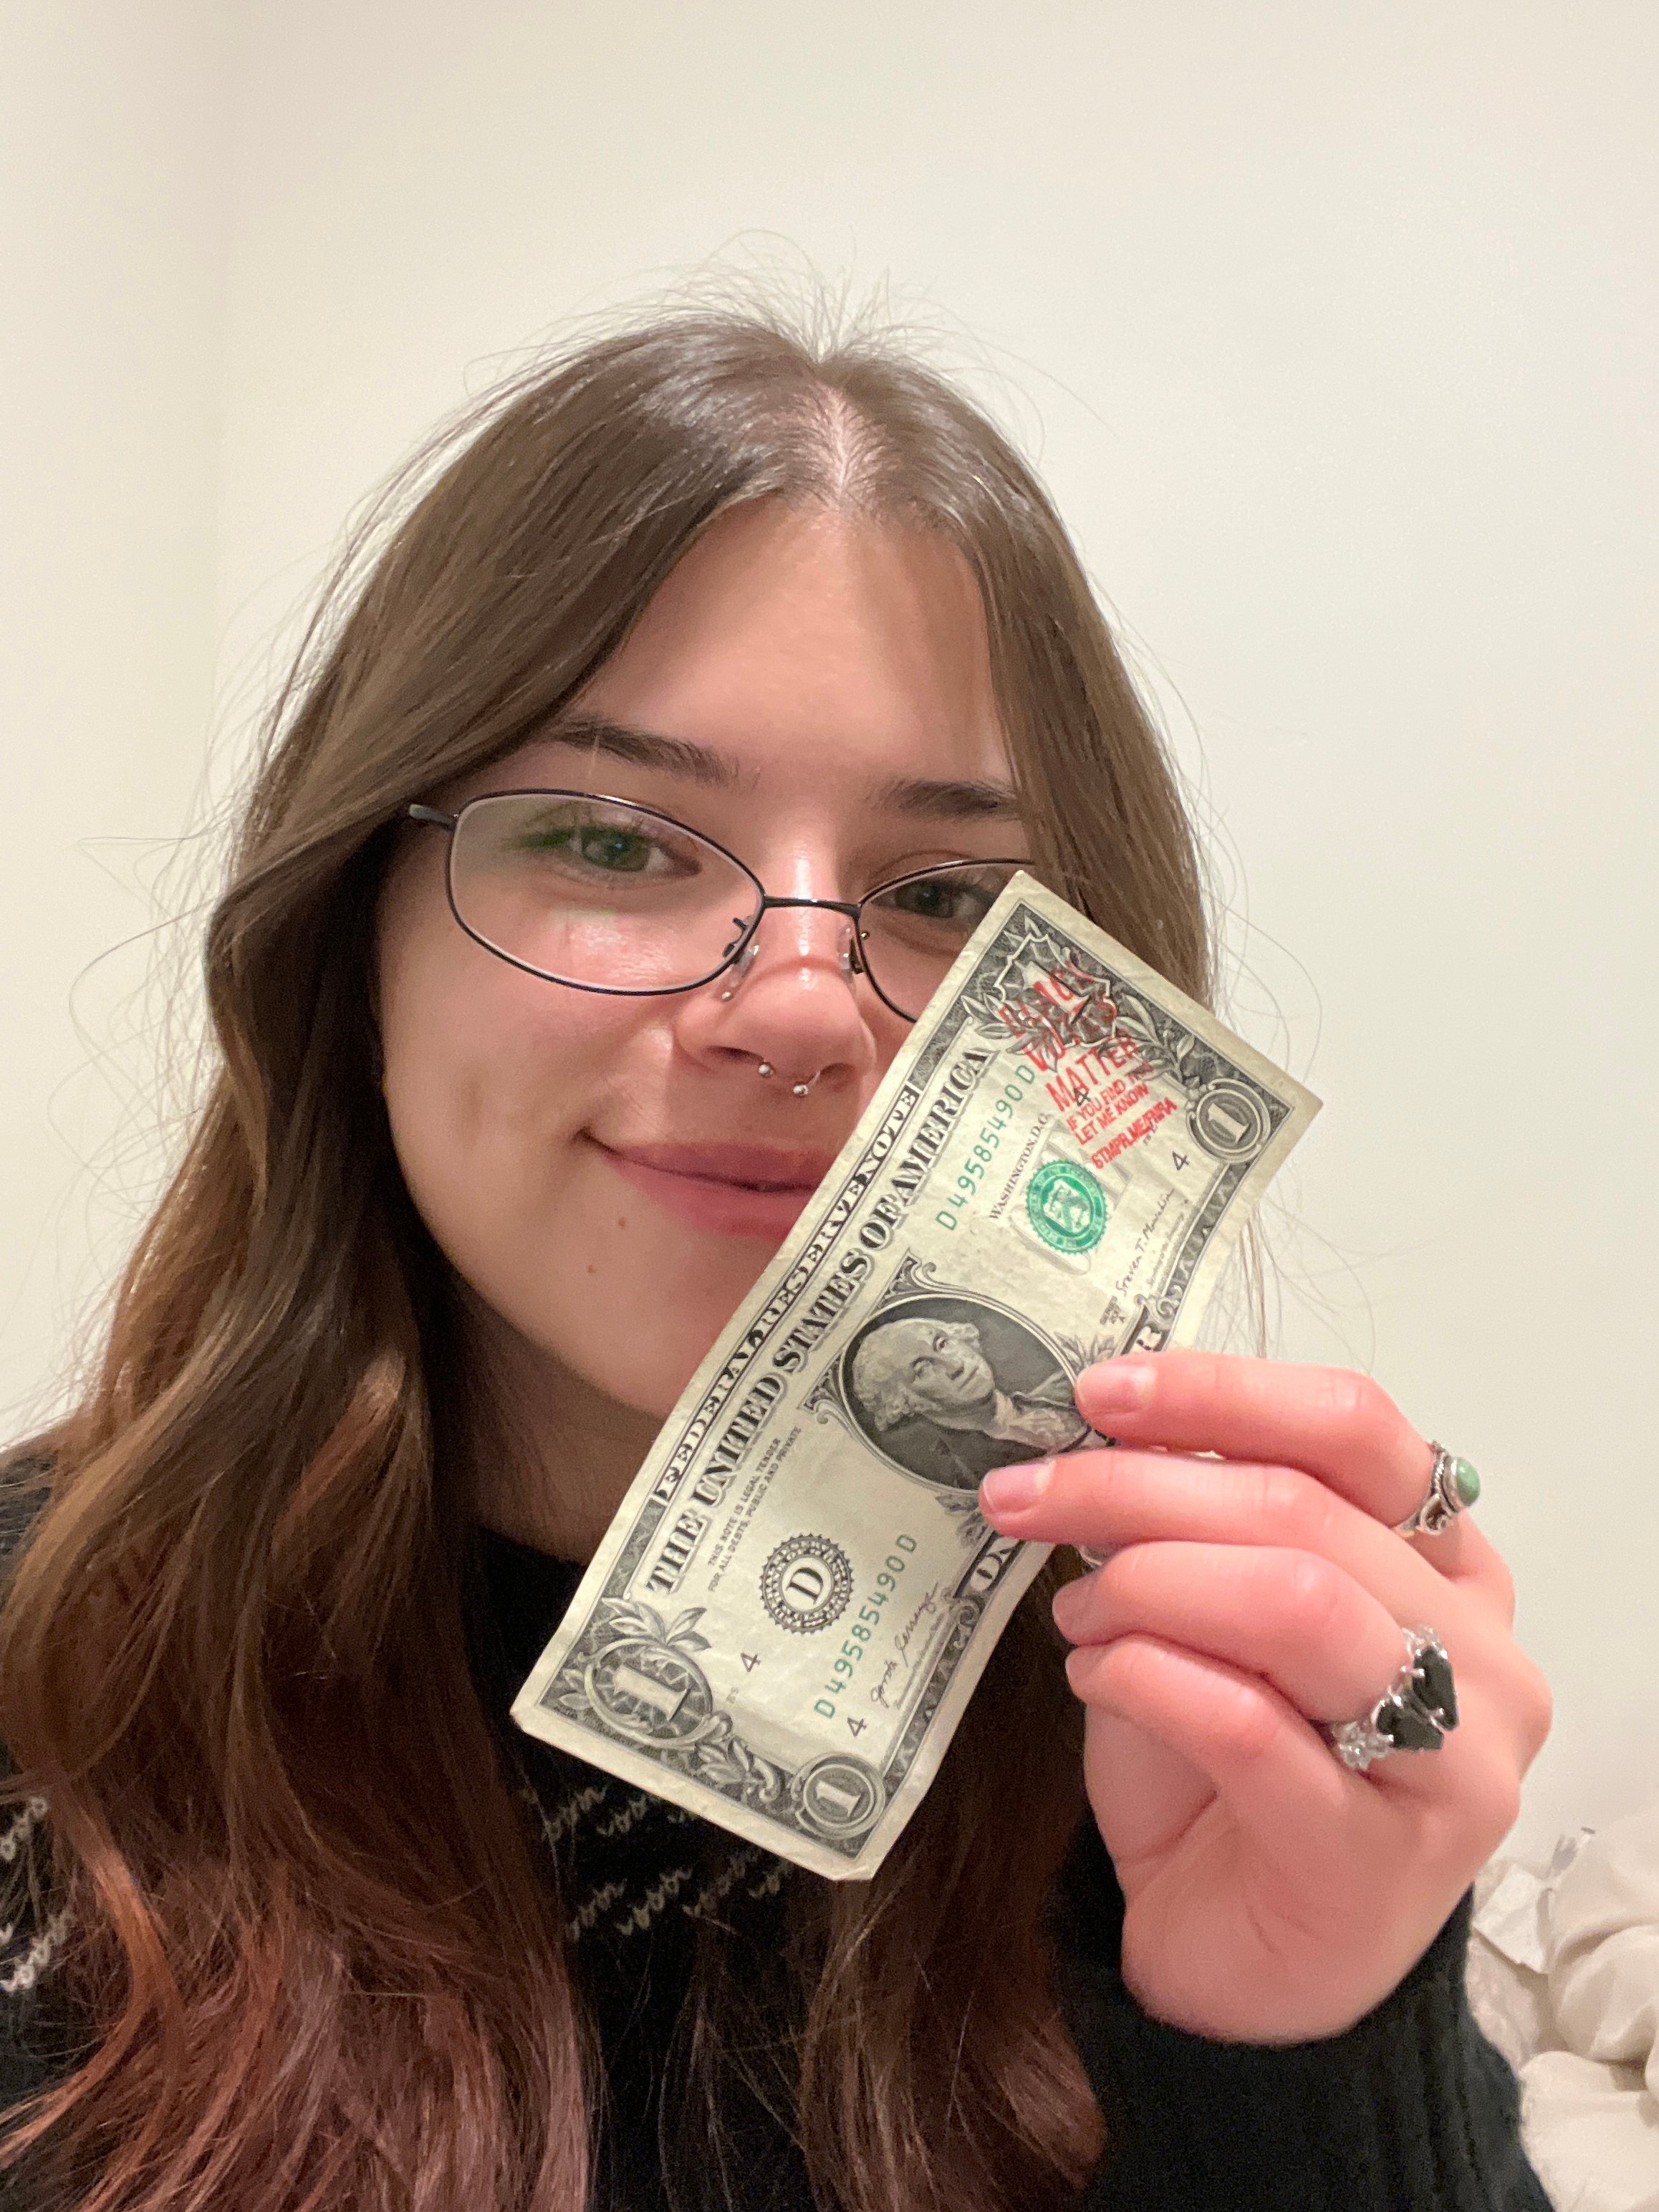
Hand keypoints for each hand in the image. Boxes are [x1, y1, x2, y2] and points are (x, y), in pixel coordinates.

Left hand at [977, 1350, 1551, 2044]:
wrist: (1239, 1964)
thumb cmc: (1229, 1772)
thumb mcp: (1213, 1615)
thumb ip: (1195, 1525)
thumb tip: (1101, 1428)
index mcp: (1451, 1568)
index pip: (1358, 1430)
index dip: (1223, 1392)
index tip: (1100, 1392)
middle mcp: (1479, 1658)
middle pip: (1306, 1511)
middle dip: (1138, 1486)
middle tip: (1024, 1496)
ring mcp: (1450, 1766)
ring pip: (1295, 1602)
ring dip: (1147, 1581)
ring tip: (1072, 1611)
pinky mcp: (1378, 1863)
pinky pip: (1245, 1725)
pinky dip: (1144, 1676)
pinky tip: (1091, 1677)